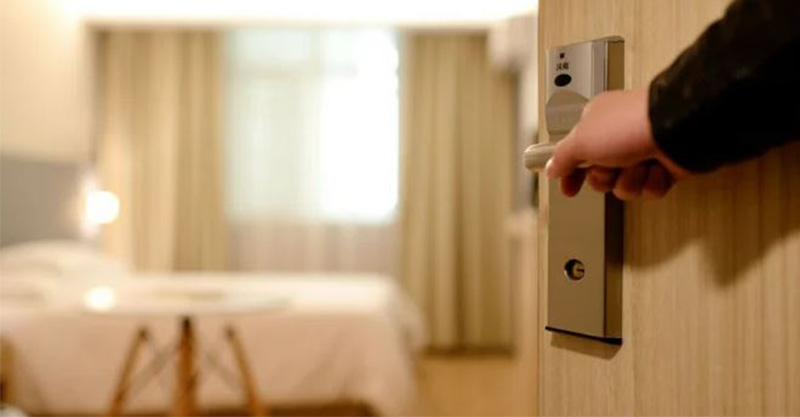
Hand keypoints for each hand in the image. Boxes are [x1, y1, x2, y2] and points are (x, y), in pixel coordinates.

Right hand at [544, 88, 690, 199]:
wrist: (679, 129)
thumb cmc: (630, 125)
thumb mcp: (581, 140)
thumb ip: (561, 157)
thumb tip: (550, 167)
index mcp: (597, 123)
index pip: (575, 153)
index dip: (570, 174)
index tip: (568, 189)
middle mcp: (619, 137)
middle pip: (600, 176)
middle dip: (606, 178)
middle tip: (611, 167)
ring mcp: (643, 151)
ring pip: (625, 185)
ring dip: (631, 180)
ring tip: (640, 163)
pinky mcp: (665, 166)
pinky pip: (650, 189)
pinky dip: (653, 182)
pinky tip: (657, 168)